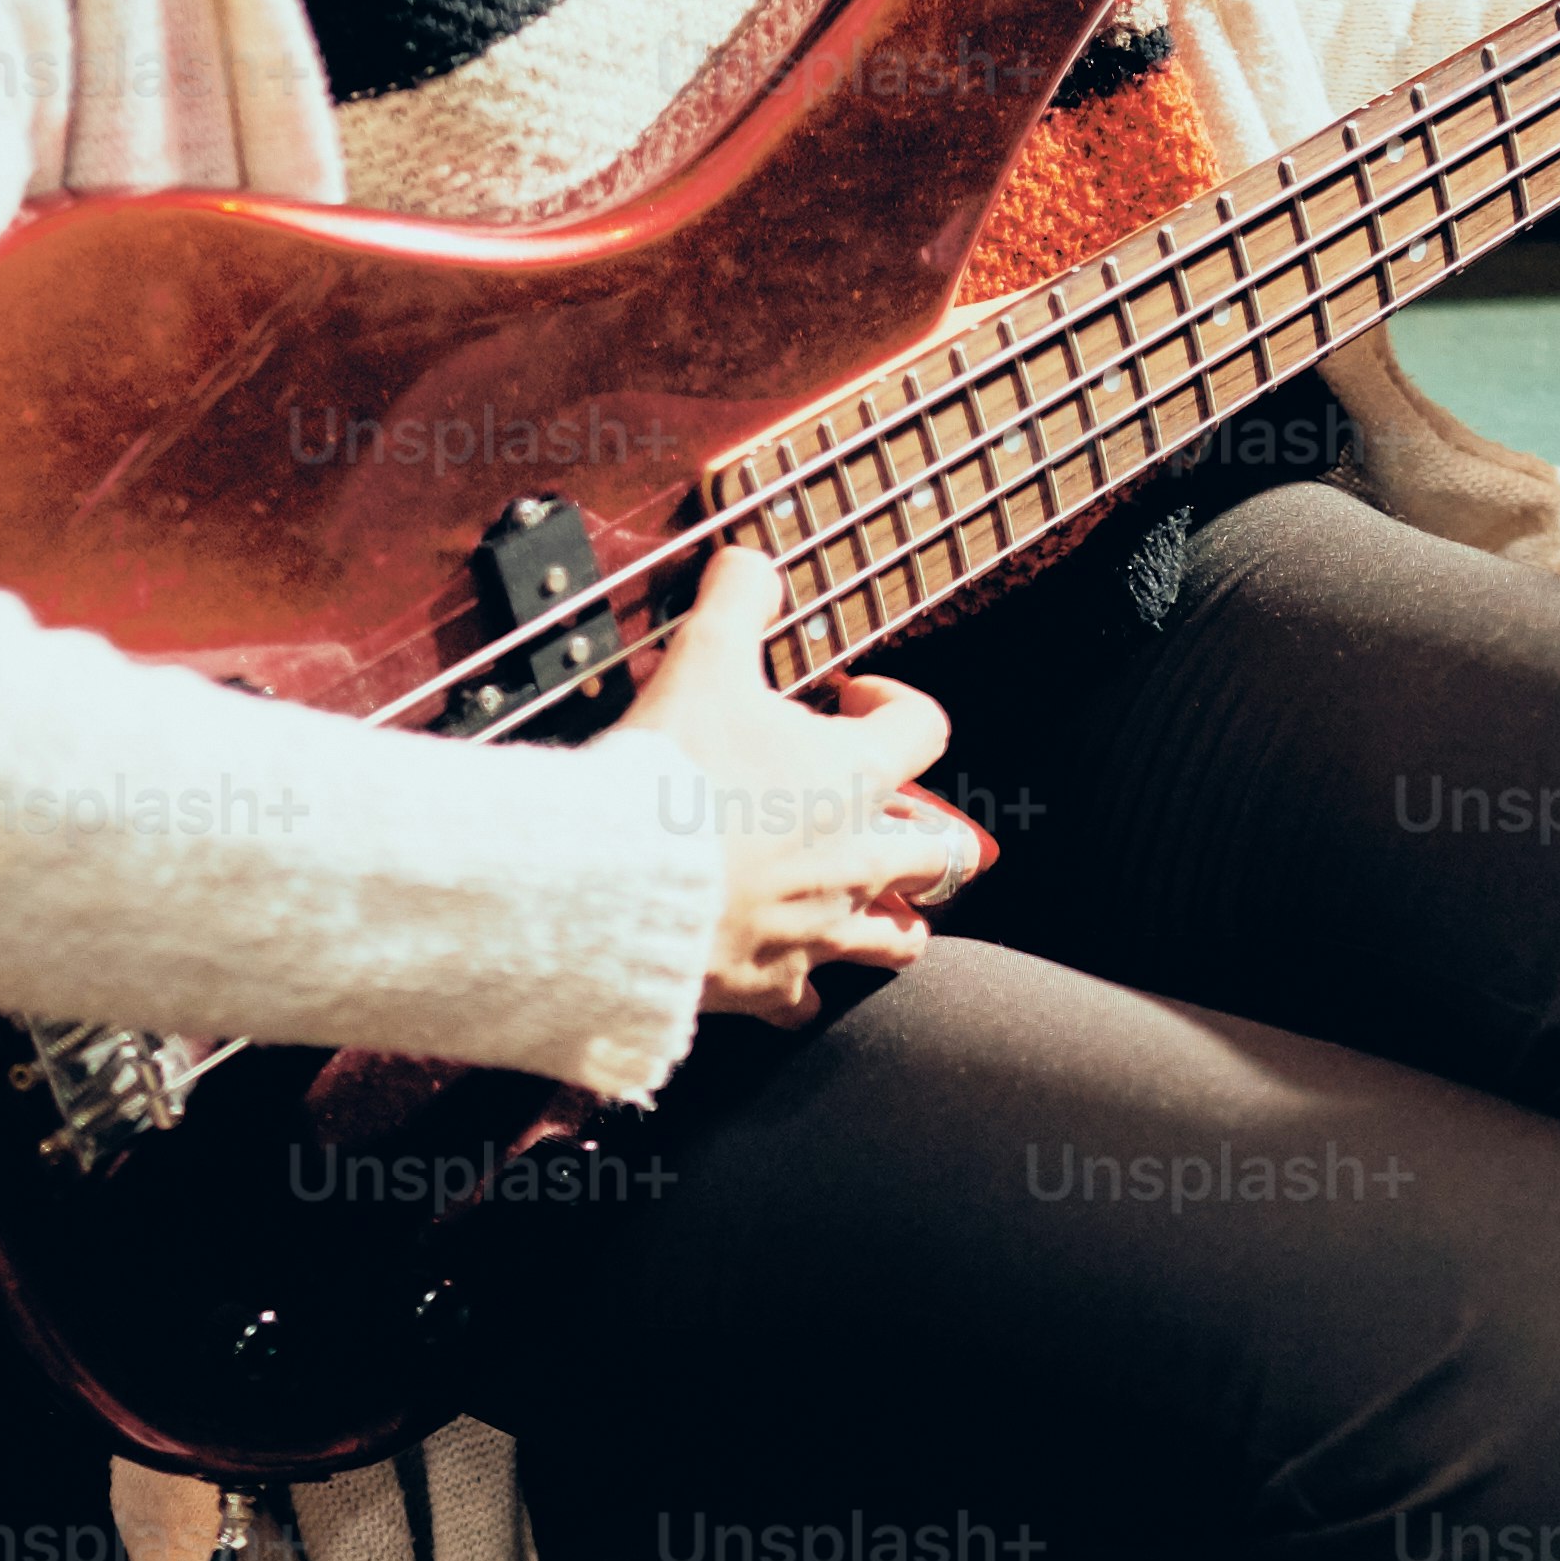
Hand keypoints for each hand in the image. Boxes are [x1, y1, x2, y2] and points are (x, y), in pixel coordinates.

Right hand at [618, 544, 977, 1024]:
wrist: (619, 882)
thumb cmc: (672, 770)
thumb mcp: (704, 658)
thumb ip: (738, 599)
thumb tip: (755, 561)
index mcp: (859, 775)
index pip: (925, 727)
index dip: (897, 701)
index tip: (850, 696)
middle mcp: (860, 859)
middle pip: (941, 853)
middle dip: (924, 831)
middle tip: (883, 815)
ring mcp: (824, 929)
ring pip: (898, 940)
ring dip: (894, 921)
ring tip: (877, 909)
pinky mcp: (774, 983)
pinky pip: (807, 999)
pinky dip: (800, 988)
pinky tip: (786, 979)